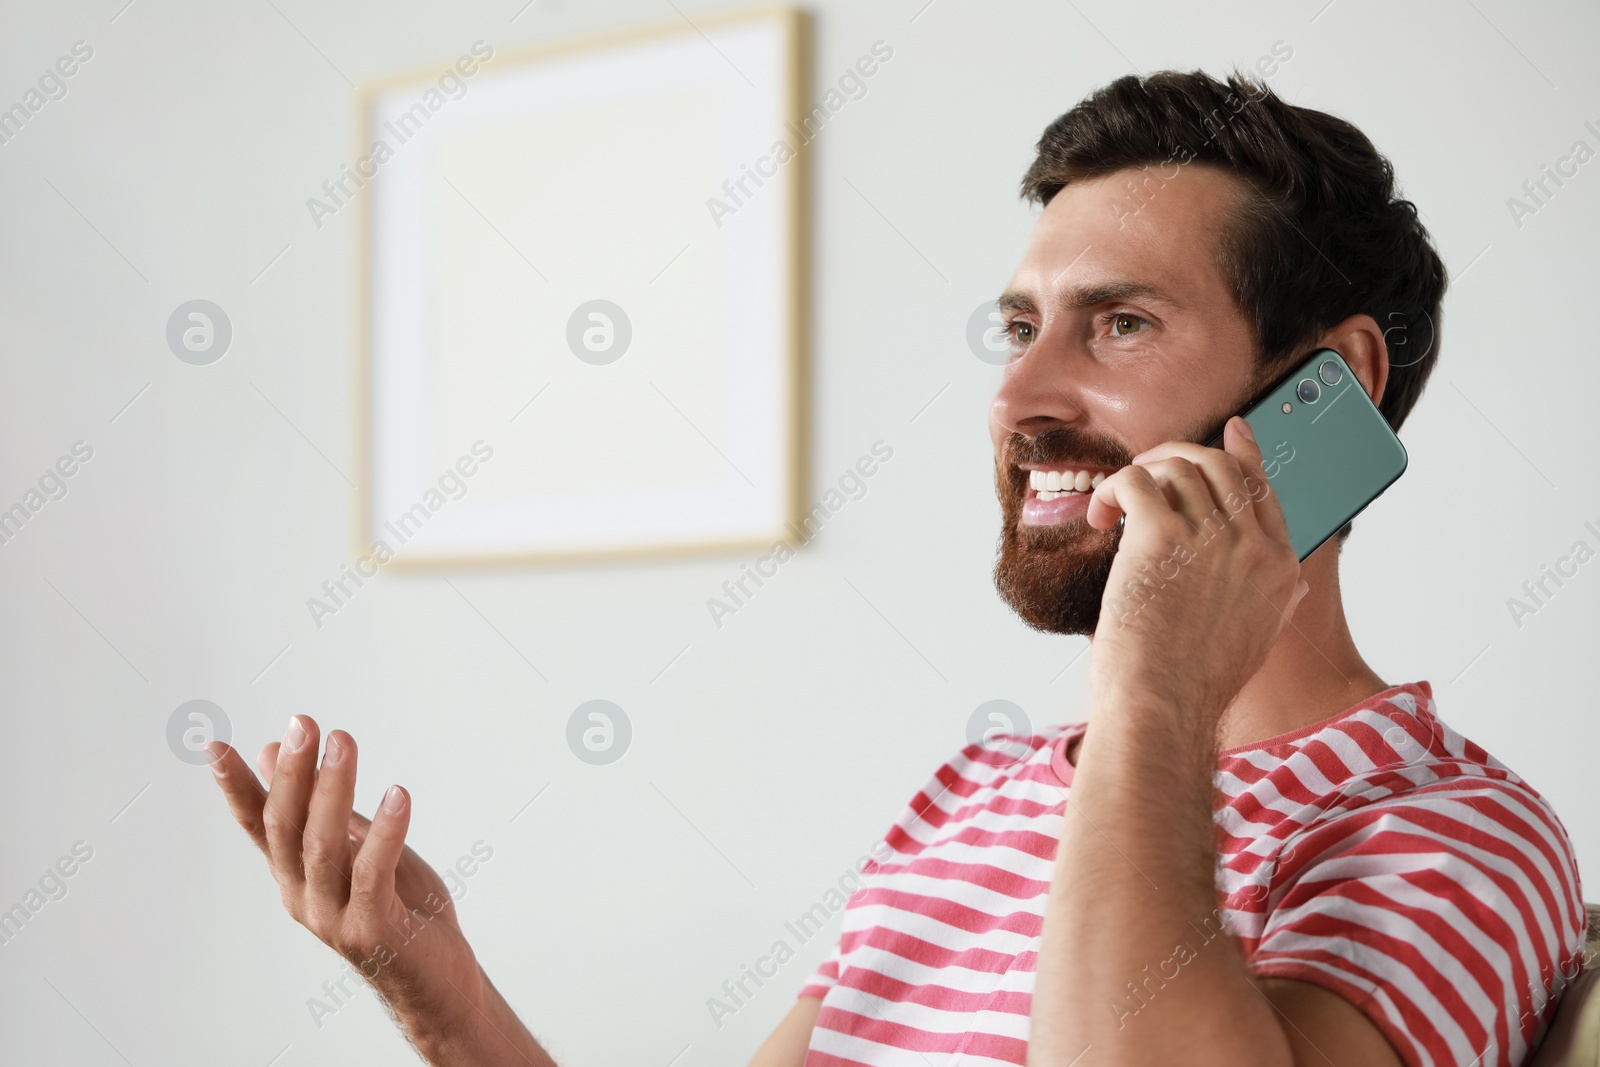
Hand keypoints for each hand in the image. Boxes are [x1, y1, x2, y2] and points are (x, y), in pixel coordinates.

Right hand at [205, 717, 486, 1036]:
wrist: (432, 978)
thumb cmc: (396, 906)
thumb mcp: (353, 847)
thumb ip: (318, 807)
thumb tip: (273, 750)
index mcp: (294, 874)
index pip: (257, 825)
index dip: (236, 788)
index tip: (216, 746)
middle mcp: (303, 895)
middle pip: (286, 828)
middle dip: (291, 773)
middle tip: (303, 724)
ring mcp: (334, 915)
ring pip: (324, 846)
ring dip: (333, 789)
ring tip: (343, 741)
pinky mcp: (374, 928)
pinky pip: (373, 874)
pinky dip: (384, 832)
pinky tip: (397, 795)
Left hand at [1084, 416, 1308, 722]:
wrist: (1162, 703)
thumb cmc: (1195, 682)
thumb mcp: (1258, 640)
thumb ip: (1279, 603)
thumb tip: (1297, 585)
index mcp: (1279, 566)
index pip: (1265, 488)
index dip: (1245, 453)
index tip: (1232, 430)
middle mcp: (1251, 544)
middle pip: (1219, 465)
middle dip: (1177, 457)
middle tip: (1145, 473)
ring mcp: (1210, 535)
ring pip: (1175, 466)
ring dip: (1139, 476)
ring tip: (1115, 507)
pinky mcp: (1161, 535)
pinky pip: (1134, 481)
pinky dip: (1111, 490)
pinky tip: (1099, 518)